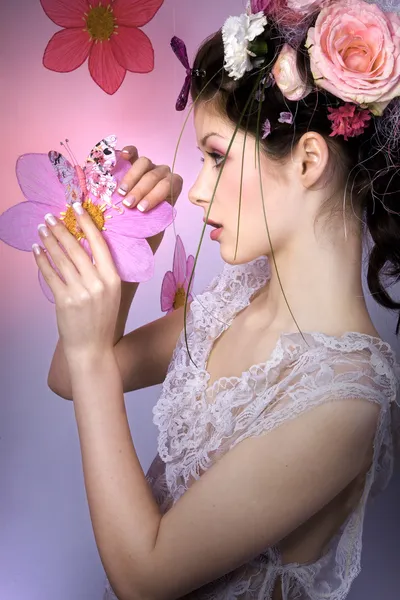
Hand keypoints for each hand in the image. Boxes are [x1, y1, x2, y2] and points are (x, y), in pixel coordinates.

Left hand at [34, 204, 120, 362]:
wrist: (92, 347)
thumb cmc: (101, 319)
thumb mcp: (111, 293)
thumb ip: (101, 271)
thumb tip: (84, 245)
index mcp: (112, 278)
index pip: (99, 244)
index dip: (87, 223)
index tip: (77, 208)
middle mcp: (98, 282)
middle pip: (76, 248)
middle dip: (61, 229)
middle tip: (51, 216)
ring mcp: (80, 291)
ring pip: (61, 258)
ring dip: (49, 241)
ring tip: (42, 229)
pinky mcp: (64, 300)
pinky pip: (50, 274)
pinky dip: (41, 260)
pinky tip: (37, 250)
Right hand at [119, 146, 182, 254]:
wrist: (131, 228)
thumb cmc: (143, 229)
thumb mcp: (151, 231)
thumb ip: (153, 227)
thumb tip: (145, 236)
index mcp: (172, 190)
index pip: (171, 184)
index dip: (156, 195)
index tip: (142, 210)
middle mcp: (162, 175)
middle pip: (155, 176)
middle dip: (141, 190)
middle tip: (128, 204)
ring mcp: (148, 167)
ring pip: (145, 163)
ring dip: (132, 177)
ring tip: (120, 192)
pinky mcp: (133, 162)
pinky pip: (134, 152)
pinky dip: (129, 152)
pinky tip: (122, 157)